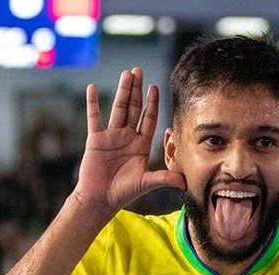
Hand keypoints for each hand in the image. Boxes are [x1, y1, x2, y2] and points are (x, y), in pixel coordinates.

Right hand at [71, 67, 185, 214]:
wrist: (100, 199)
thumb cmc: (123, 193)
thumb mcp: (146, 182)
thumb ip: (165, 179)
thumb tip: (185, 182)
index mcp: (141, 145)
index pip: (149, 119)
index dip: (152, 103)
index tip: (155, 87)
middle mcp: (127, 137)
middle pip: (134, 108)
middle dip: (137, 90)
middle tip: (139, 70)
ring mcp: (111, 137)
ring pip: (118, 108)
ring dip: (122, 91)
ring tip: (126, 73)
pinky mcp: (95, 139)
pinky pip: (94, 118)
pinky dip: (93, 103)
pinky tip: (93, 88)